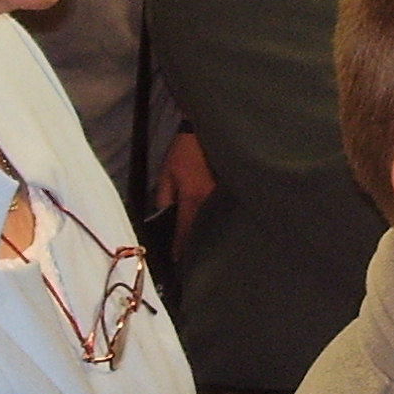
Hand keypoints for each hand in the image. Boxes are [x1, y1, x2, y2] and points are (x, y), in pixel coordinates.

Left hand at [153, 131, 213, 256]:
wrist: (207, 133)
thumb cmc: (184, 152)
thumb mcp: (166, 174)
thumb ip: (164, 198)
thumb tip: (164, 215)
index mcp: (192, 199)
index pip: (185, 231)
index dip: (180, 247)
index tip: (177, 260)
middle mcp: (210, 202)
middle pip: (202, 230)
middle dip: (195, 244)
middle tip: (190, 256)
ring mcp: (222, 197)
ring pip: (214, 222)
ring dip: (207, 232)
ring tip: (202, 244)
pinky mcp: (229, 192)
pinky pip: (221, 211)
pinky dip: (216, 219)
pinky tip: (213, 223)